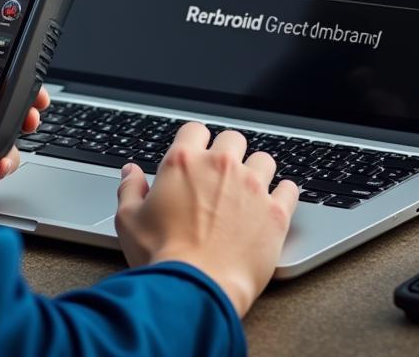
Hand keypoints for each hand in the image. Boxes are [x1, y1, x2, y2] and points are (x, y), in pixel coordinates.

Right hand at [115, 122, 298, 317]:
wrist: (195, 290)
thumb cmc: (161, 257)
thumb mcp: (129, 221)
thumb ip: (130, 189)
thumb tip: (130, 172)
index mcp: (184, 162)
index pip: (195, 130)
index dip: (195, 142)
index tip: (196, 156)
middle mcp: (221, 166)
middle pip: (232, 139)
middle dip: (227, 154)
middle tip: (221, 176)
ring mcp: (252, 187)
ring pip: (263, 160)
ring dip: (256, 171)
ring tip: (249, 190)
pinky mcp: (275, 212)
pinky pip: (290, 189)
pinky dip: (284, 193)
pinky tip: (276, 202)